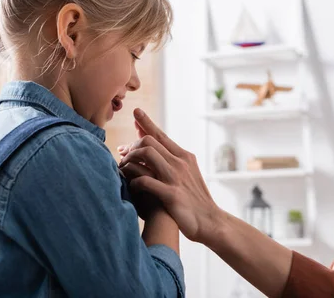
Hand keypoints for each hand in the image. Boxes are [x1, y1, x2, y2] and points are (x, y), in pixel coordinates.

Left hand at [118, 108, 222, 243]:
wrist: (210, 222)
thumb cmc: (194, 200)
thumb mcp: (186, 174)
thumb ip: (171, 161)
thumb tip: (156, 148)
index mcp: (184, 156)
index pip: (161, 135)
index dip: (147, 122)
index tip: (136, 112)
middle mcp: (180, 163)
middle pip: (150, 141)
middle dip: (132, 144)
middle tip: (122, 153)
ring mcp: (175, 178)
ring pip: (147, 154)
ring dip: (130, 159)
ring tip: (123, 167)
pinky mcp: (171, 194)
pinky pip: (145, 181)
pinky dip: (133, 181)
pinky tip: (130, 185)